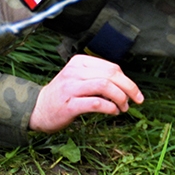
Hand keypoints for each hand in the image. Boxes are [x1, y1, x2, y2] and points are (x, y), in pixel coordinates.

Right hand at [29, 54, 143, 132]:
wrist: (37, 109)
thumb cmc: (63, 95)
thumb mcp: (78, 78)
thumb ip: (97, 77)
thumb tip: (126, 85)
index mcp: (79, 62)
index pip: (111, 67)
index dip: (127, 80)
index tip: (135, 92)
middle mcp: (74, 72)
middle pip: (111, 75)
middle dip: (129, 88)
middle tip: (137, 100)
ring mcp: (70, 88)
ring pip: (105, 86)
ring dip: (120, 98)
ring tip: (124, 108)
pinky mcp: (69, 105)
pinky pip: (95, 103)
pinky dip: (110, 107)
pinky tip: (113, 112)